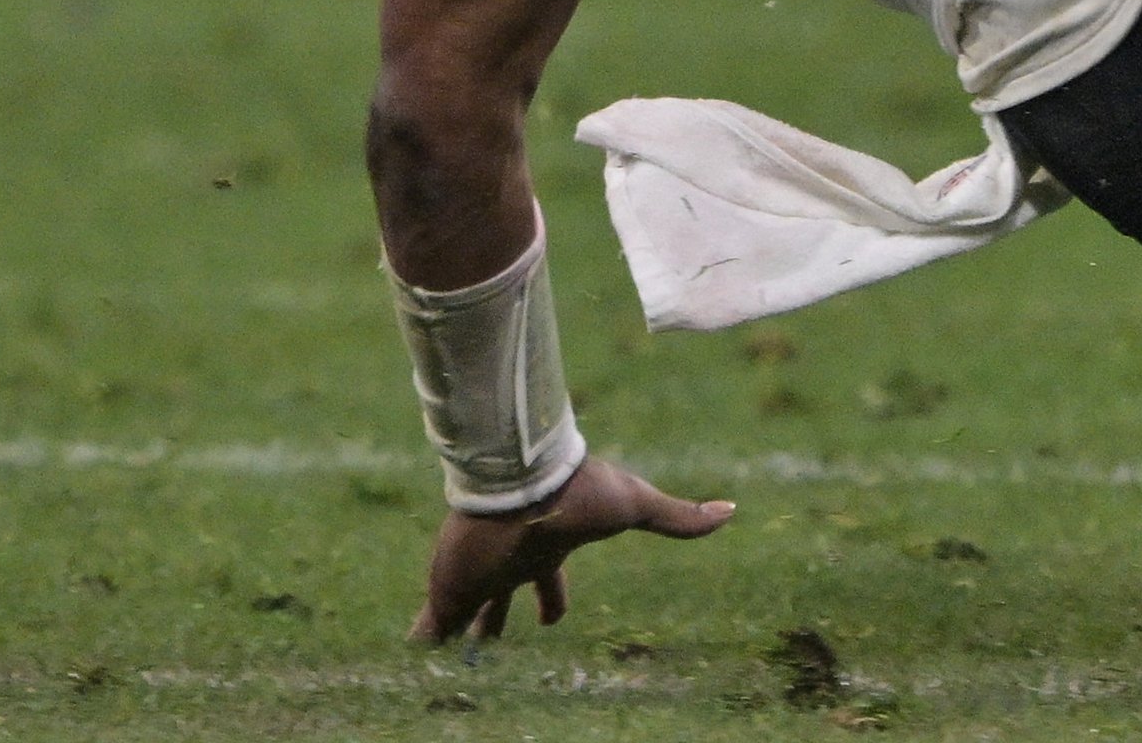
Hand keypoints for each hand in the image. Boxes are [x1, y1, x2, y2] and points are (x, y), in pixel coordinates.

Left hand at [411, 456, 734, 642]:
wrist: (525, 482)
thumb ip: (679, 516)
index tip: (550, 621)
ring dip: (458, 634)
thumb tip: (730, 511)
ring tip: (445, 657)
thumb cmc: (582, 492)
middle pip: (501, 598)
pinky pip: (430, 626)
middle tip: (489, 643)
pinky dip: (422, 645)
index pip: (548, 580)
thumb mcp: (638, 507)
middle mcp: (509, 563)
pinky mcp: (451, 588)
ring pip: (464, 613)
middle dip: (498, 619)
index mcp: (547, 548)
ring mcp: (479, 575)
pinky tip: (410, 659)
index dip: (551, 602)